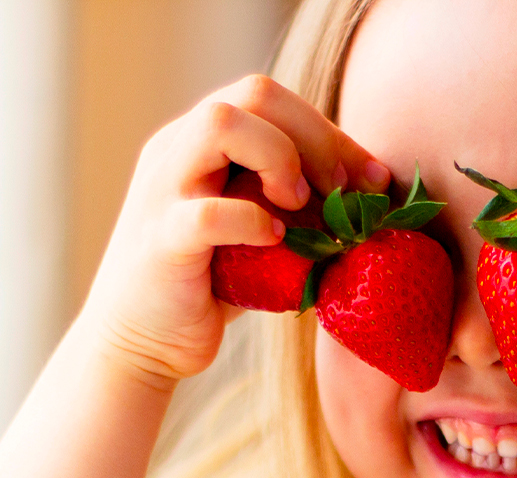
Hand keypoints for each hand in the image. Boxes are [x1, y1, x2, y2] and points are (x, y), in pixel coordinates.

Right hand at [74, 75, 390, 387]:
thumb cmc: (211, 285)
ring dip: (278, 157)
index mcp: (199, 139)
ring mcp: (162, 190)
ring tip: (298, 205)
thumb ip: (298, 202)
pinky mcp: (160, 241)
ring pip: (219, 124)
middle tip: (343, 193)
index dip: (331, 132)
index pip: (271, 98)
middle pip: (253, 94)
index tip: (374, 178)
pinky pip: (207, 213)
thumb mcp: (261, 230)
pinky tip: (276, 242)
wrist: (142, 344)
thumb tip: (372, 192)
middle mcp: (176, 149)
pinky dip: (253, 221)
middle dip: (316, 137)